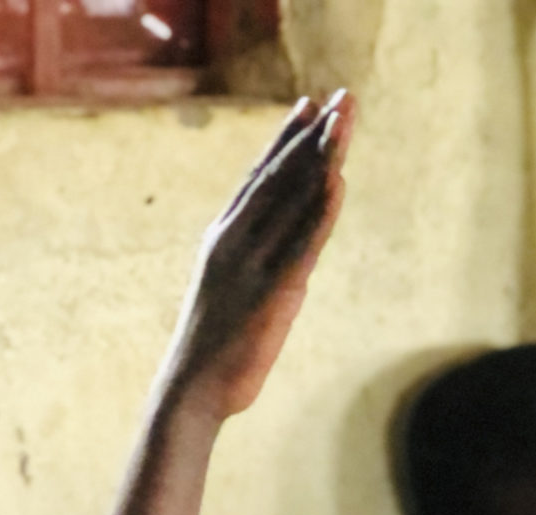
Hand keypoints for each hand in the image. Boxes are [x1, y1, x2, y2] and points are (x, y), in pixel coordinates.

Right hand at [169, 92, 352, 417]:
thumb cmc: (209, 355)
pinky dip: (322, 210)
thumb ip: (255, 274)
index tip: (307, 107)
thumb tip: (292, 272)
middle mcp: (234, 241)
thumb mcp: (228, 300)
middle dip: (314, 136)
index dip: (285, 141)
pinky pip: (302, 243)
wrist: (188, 394)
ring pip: (294, 201)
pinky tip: (339, 180)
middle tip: (343, 98)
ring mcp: (252, 264)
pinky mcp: (271, 293)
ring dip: (325, 157)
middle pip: (281, 178)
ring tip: (348, 119)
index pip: (258, 179)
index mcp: (221, 240)